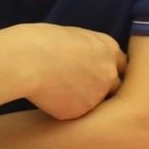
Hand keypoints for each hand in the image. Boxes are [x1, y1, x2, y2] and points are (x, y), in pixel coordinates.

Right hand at [4, 24, 125, 119]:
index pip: (121, 63)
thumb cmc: (42, 41)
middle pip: (115, 86)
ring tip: (61, 89)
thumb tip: (89, 59)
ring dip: (86, 99)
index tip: (94, 71)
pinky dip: (68, 108)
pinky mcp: (82, 113)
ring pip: (97, 102)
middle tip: (79, 83)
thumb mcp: (73, 35)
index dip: (107, 68)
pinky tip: (51, 97)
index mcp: (108, 48)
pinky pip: (78, 113)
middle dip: (102, 88)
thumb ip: (89, 49)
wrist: (27, 60)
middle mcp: (109, 73)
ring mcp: (98, 95)